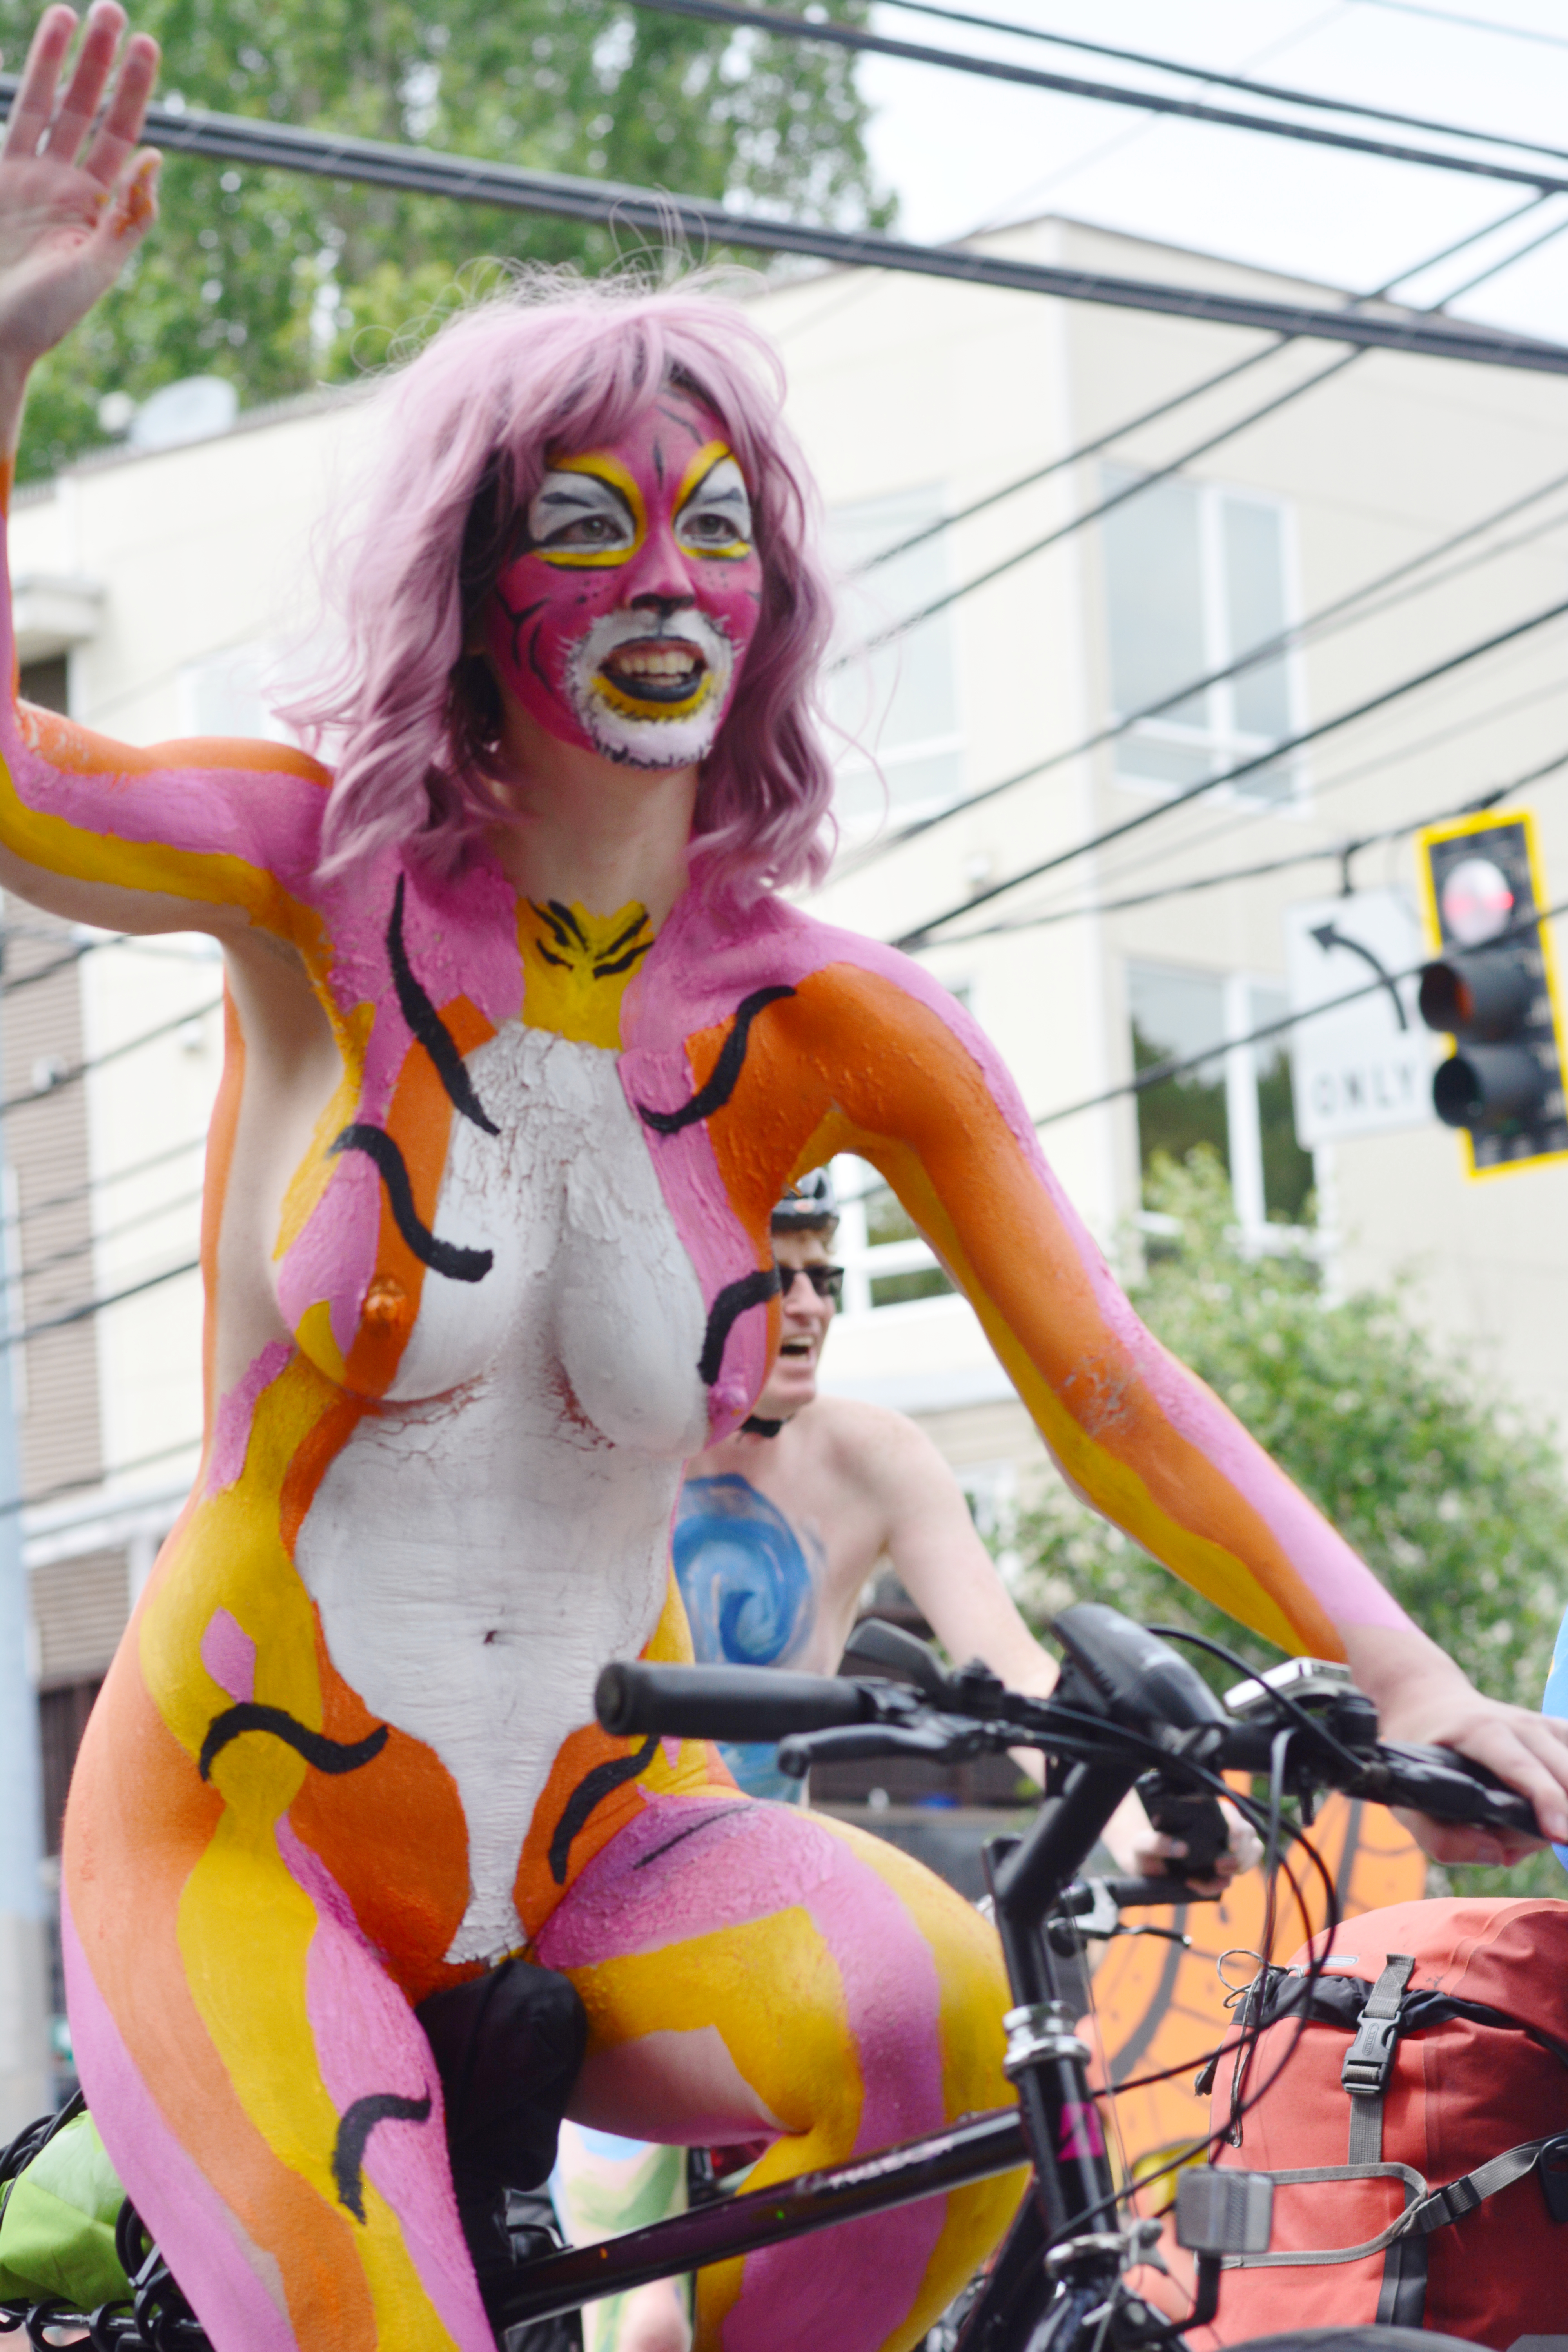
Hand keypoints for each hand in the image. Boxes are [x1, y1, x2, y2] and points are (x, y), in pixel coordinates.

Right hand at [0, 4, 157, 392]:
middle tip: (114, 12)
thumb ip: (128, 217)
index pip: (122, 135)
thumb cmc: (43, 316)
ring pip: (47, 105)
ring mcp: (27, 178)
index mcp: (98, 207)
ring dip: (61, 61)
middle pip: (87, 109)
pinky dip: (26, 90)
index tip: (147, 47)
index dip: (134, 90)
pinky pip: (14, 121)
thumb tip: (157, 158)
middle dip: (101, 62)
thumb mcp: (95, 268)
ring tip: (73, 14)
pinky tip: (39, 59)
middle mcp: (66, 185)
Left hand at [1104, 1789, 1262, 1891]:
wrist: (1141, 1865)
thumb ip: (1156, 1842)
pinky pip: (1228, 1878)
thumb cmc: (1143, 1846)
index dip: (1237, 1828)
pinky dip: (1216, 1885)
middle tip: (1221, 1865)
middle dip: (1243, 1852)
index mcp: (1202, 1813)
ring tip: (1216, 1874)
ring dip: (1240, 1866)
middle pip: (1248, 1834)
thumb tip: (1180, 1848)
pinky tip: (1195, 1884)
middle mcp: (1216, 1829)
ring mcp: (1220, 1850)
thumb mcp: (1142, 1842)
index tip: (1230, 1844)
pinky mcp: (1216, 1870)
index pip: (1230, 1813)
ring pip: (1249, 1853)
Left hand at [1343, 1621, 1567, 1864]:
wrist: (1430, 1700)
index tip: (1559, 1834)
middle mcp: (1519, 1723)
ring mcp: (1543, 1725)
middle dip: (1555, 1821)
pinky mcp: (1558, 1731)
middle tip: (1514, 1843)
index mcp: (1480, 1731)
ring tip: (1525, 1825)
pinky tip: (1545, 1812)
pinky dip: (1566, 1800)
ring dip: (1562, 1813)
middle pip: (1561, 1777)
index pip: (1522, 1767)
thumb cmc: (1420, 1751)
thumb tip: (1497, 1856)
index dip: (1545, 1800)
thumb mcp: (1408, 1797)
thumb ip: (1441, 1838)